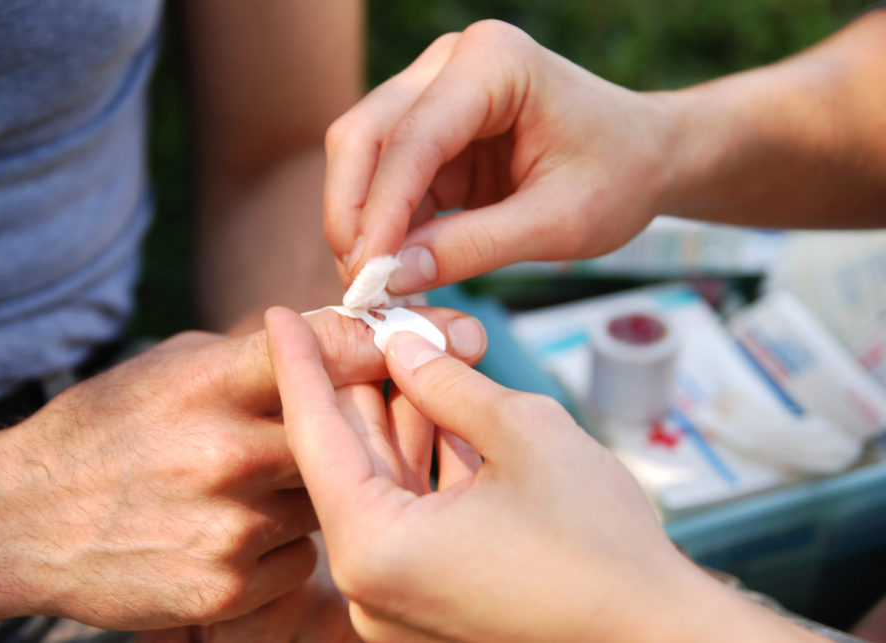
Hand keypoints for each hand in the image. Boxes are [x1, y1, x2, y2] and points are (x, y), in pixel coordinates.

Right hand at [0, 306, 484, 629]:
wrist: (22, 522)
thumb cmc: (103, 431)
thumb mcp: (171, 366)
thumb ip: (254, 356)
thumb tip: (341, 336)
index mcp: (209, 381)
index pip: (319, 347)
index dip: (381, 340)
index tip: (434, 332)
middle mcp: (226, 451)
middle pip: (343, 433)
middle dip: (355, 428)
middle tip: (367, 423)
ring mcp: (230, 525)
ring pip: (326, 501)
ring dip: (309, 493)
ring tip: (244, 486)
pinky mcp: (226, 587)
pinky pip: (297, 557)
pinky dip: (280, 546)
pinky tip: (229, 534)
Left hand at [266, 307, 825, 641]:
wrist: (660, 632)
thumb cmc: (600, 543)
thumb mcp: (522, 431)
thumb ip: (447, 382)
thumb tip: (404, 346)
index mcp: (374, 549)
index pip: (314, 435)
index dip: (298, 363)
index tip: (275, 314)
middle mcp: (371, 585)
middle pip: (347, 459)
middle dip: (361, 383)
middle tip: (363, 321)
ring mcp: (400, 598)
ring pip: (382, 483)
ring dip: (398, 417)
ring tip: (409, 349)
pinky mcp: (431, 599)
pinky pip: (410, 515)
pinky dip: (423, 461)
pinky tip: (438, 405)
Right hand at [324, 19, 675, 291]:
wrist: (648, 156)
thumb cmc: (620, 175)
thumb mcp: (559, 223)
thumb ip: (476, 247)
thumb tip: (393, 276)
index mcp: (494, 63)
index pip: (412, 137)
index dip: (381, 211)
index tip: (368, 276)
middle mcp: (452, 64)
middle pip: (365, 135)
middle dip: (352, 213)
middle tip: (358, 284)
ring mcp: (436, 92)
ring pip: (364, 156)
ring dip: (361, 223)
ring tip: (373, 287)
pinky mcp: (434, 130)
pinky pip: (388, 178)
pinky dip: (384, 226)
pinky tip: (391, 269)